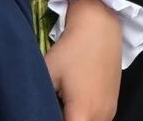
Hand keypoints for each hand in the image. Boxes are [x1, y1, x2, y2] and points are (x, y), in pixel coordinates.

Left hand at [45, 0, 122, 120]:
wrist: (99, 31)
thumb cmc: (71, 51)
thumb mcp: (47, 71)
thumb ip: (39, 94)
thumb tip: (30, 105)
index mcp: (83, 113)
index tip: (40, 113)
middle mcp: (101, 117)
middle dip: (61, 120)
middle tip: (45, 108)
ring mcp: (109, 112)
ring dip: (73, 119)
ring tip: (56, 106)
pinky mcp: (112, 105)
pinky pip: (96, 119)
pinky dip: (83, 116)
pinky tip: (69, 103)